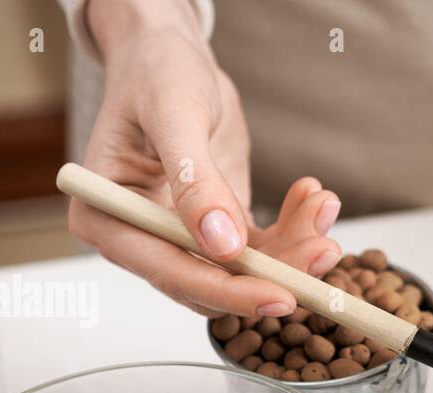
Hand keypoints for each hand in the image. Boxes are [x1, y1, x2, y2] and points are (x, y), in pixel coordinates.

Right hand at [69, 0, 341, 317]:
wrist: (171, 56)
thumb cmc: (157, 72)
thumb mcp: (174, 115)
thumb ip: (195, 183)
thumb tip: (223, 247)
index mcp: (106, 220)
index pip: (172, 272)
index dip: (229, 292)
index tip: (281, 297)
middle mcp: (141, 240)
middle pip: (214, 282)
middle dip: (276, 270)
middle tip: (325, 250)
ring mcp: (181, 238)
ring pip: (247, 270)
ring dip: (294, 246)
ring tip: (325, 207)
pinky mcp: (218, 229)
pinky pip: (262, 246)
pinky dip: (294, 227)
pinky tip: (312, 197)